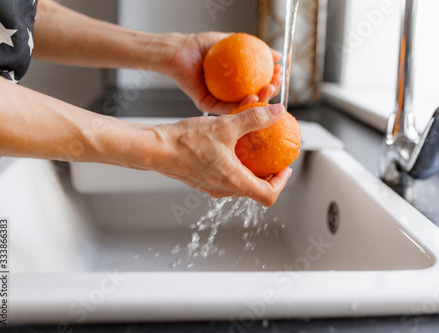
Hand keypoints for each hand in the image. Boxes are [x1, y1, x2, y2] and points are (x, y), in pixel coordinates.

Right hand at [149, 104, 291, 205]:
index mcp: (235, 182)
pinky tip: (230, 146)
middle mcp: (224, 190)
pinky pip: (225, 178)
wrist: (155, 147)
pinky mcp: (201, 180)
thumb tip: (277, 111)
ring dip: (250, 169)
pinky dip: (234, 167)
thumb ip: (254, 119)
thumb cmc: (186, 141)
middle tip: (271, 156)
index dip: (281, 183)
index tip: (284, 167)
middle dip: (267, 174)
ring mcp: (211, 187)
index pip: (269, 195)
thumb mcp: (226, 126)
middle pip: (256, 190)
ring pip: (240, 184)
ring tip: (252, 149)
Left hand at [165, 32, 281, 114]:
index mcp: (235, 84)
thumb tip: (278, 55)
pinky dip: (241, 106)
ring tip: (269, 90)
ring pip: (243, 107)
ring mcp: (218, 102)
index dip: (272, 81)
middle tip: (277, 83)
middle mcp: (228, 95)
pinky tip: (252, 98)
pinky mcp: (207, 106)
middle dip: (270, 93)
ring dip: (260, 101)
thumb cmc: (203, 45)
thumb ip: (255, 48)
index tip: (281, 74)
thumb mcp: (235, 43)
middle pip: (254, 99)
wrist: (180, 49)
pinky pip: (227, 108)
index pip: (258, 85)